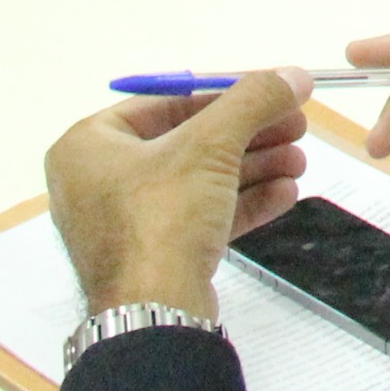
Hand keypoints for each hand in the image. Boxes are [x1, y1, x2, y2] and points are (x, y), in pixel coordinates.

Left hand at [42, 68, 314, 318]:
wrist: (153, 316)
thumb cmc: (162, 217)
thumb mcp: (211, 146)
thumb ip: (254, 101)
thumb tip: (296, 74)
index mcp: (90, 145)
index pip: (166, 102)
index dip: (227, 94)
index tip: (273, 93)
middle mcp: (98, 180)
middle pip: (187, 141)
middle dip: (249, 135)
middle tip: (296, 128)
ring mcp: (123, 223)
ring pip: (198, 181)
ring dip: (253, 168)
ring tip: (299, 162)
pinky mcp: (151, 256)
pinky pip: (197, 217)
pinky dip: (240, 203)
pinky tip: (284, 194)